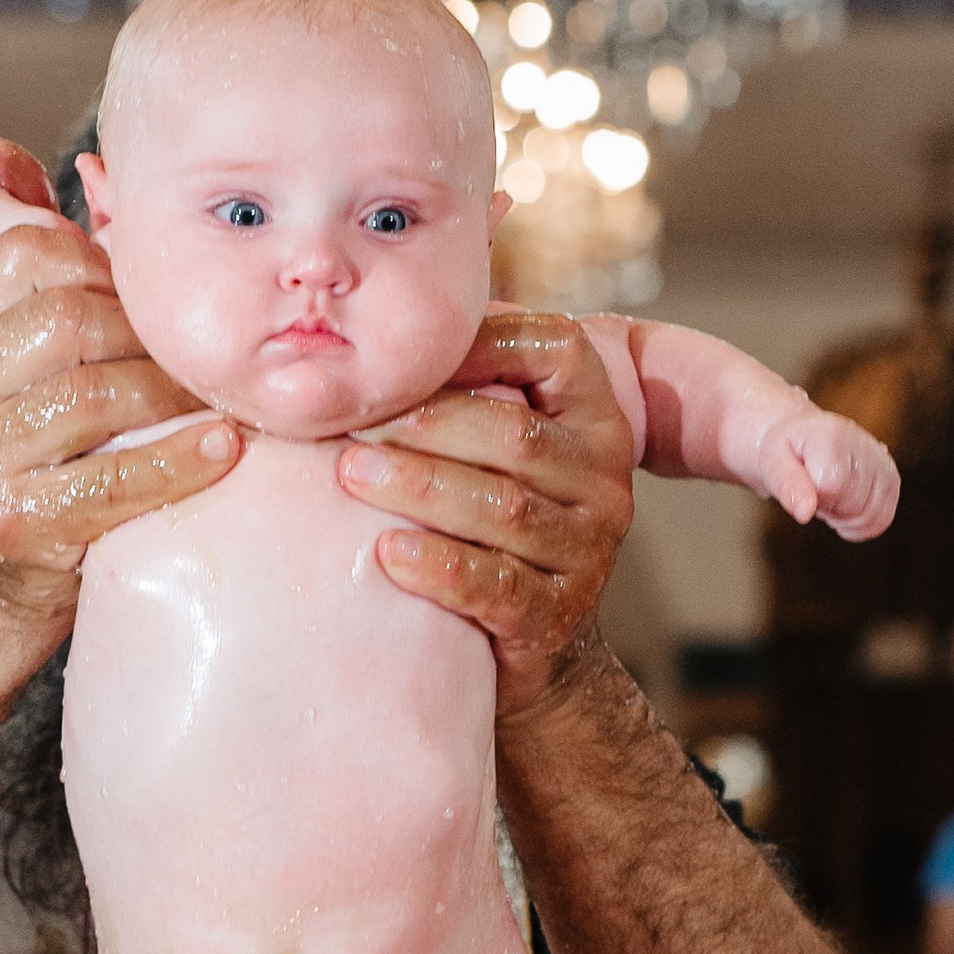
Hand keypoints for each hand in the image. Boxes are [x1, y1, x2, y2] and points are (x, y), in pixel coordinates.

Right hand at [0, 196, 241, 631]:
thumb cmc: (25, 447)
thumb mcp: (5, 351)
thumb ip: (22, 261)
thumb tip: (5, 153)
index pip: (28, 251)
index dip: (104, 263)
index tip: (146, 297)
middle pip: (69, 318)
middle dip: (148, 332)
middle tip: (201, 352)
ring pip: (97, 393)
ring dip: (173, 394)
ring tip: (219, 401)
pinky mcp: (14, 522)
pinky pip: (114, 477)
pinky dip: (179, 462)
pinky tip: (223, 449)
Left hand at [338, 310, 635, 718]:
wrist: (534, 635)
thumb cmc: (494, 515)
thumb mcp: (500, 440)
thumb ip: (470, 380)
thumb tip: (380, 319)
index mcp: (594, 417)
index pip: (558, 350)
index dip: (484, 342)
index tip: (405, 354)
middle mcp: (603, 478)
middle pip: (516, 436)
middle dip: (427, 424)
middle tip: (352, 424)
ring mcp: (587, 551)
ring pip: (503, 510)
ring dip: (419, 488)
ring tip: (350, 475)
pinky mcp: (555, 615)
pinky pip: (496, 587)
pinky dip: (438, 568)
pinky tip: (387, 554)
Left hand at [766, 396, 899, 542]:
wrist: (806, 439)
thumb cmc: (788, 451)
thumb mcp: (772, 462)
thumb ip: (786, 486)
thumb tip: (804, 513)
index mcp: (833, 436)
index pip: (833, 486)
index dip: (814, 496)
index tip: (805, 481)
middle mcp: (866, 446)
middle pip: (853, 505)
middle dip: (829, 507)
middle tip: (816, 488)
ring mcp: (883, 463)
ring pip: (870, 516)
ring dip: (844, 518)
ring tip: (830, 495)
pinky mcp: (892, 480)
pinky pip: (882, 520)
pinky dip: (860, 525)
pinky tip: (844, 509)